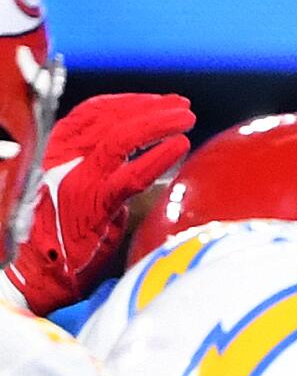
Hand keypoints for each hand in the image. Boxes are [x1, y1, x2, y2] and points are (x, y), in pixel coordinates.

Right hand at [4, 94, 193, 314]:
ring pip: (122, 139)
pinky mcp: (94, 208)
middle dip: (151, 107)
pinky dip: (157, 157)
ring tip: (186, 120)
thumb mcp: (68, 185)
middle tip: (182, 106)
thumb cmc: (57, 231)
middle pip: (111, 119)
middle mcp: (62, 161)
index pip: (93, 112)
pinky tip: (178, 147)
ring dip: (159, 124)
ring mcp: (77, 183)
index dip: (130, 102)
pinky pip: (130, 176)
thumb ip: (95, 164)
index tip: (161, 100)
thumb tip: (143, 143)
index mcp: (54, 152)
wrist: (32, 275)